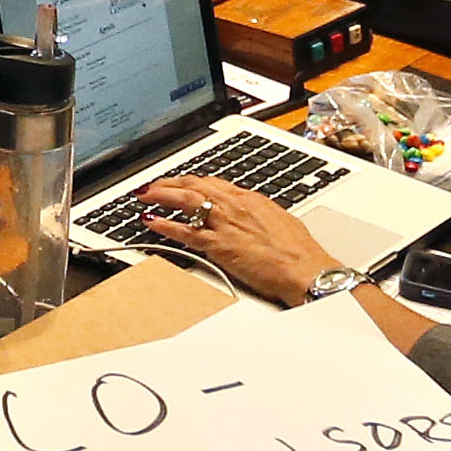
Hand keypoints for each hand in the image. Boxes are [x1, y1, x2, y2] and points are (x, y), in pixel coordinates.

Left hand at [115, 173, 331, 309]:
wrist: (306, 269)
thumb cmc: (300, 252)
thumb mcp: (280, 222)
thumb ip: (261, 215)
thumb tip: (254, 216)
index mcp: (250, 198)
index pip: (213, 183)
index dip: (192, 181)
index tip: (181, 183)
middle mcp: (235, 205)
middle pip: (194, 184)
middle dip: (170, 182)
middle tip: (153, 184)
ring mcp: (225, 223)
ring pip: (185, 200)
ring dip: (160, 194)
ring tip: (144, 194)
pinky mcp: (218, 245)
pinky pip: (184, 231)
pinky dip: (164, 224)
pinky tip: (151, 221)